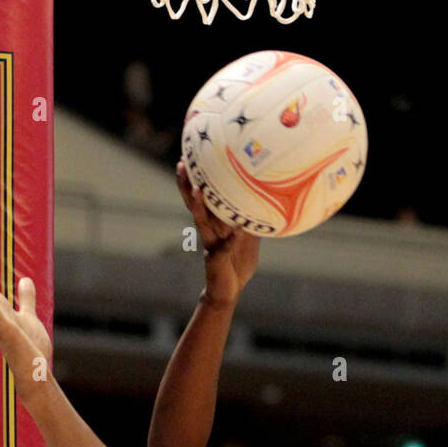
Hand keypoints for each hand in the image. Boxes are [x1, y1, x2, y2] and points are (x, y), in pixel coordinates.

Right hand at [178, 160, 259, 305]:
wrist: (230, 289)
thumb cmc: (238, 261)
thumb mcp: (248, 235)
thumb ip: (250, 218)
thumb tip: (266, 198)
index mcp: (214, 223)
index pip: (202, 197)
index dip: (196, 179)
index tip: (191, 156)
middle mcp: (209, 230)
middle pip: (194, 204)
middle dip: (187, 184)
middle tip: (182, 164)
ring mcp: (211, 244)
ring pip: (202, 222)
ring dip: (199, 205)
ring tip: (196, 189)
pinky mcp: (218, 259)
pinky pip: (225, 247)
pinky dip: (232, 241)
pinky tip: (236, 232)